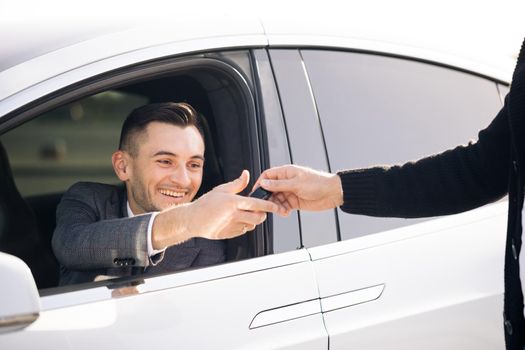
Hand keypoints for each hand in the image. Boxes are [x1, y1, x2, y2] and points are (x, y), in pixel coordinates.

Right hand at [152, 170, 277, 247]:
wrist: (193, 220)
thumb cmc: (206, 204)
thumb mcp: (221, 190)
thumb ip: (237, 184)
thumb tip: (246, 174)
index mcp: (233, 202)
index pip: (256, 204)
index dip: (268, 205)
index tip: (275, 205)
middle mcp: (234, 215)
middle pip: (258, 217)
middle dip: (262, 215)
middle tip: (260, 211)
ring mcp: (232, 226)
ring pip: (251, 225)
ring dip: (253, 220)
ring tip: (246, 214)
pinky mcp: (230, 234)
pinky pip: (243, 231)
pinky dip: (244, 226)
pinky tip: (237, 221)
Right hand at [255, 165, 342, 215]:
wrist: (332, 193)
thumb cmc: (318, 182)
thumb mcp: (296, 183)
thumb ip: (279, 185)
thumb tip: (264, 183)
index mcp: (287, 172)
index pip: (268, 175)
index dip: (260, 183)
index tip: (256, 192)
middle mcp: (287, 182)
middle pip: (270, 189)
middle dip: (268, 198)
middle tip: (267, 205)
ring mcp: (290, 192)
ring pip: (276, 199)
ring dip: (276, 206)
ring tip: (279, 210)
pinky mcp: (295, 201)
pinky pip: (284, 206)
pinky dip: (282, 210)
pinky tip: (285, 212)